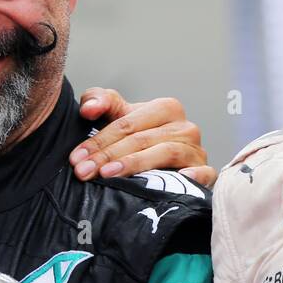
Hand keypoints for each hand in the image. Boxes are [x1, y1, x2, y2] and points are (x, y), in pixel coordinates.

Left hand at [69, 88, 215, 187]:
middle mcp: (185, 127)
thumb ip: (99, 101)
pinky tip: (174, 180)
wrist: (167, 164)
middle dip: (108, 156)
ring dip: (135, 165)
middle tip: (84, 171)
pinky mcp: (206, 172)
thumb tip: (89, 109)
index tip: (76, 157)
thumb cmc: (139, 138)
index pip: (126, 124)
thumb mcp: (118, 115)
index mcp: (165, 108)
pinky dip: (190, 176)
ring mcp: (197, 150)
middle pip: (141, 139)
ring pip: (165, 153)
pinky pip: (202, 173)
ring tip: (108, 175)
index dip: (99, 140)